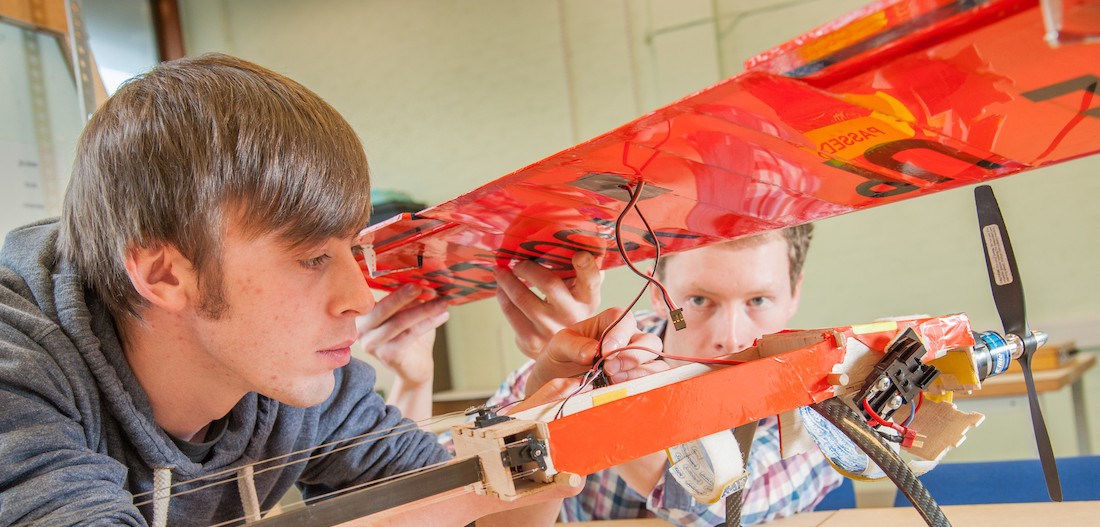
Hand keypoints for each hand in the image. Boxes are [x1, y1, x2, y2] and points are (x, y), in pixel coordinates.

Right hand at [356, 284, 448, 386]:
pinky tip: (443, 316)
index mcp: (362, 313)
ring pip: (399, 322)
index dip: (393, 285)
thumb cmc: (411, 335)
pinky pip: (409, 335)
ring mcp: (372, 344)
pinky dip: (428, 323)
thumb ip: (411, 296)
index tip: (412, 276)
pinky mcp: (387, 355)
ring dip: (424, 310)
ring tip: (442, 302)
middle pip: (383, 308)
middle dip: (404, 296)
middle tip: (421, 286)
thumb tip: (423, 278)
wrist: (416, 367)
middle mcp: (361, 329)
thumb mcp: (409, 310)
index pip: (374, 295)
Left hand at [495, 251, 602, 358]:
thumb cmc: (570, 309)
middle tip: (518, 261)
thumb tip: (576, 240)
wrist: (562, 349)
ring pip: (522, 298)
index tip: (578, 254)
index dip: (586, 266)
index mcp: (588, 298)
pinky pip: (510, 312)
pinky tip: (501, 289)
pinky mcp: (531, 341)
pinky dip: (502, 296)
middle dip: (527, 267)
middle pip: (549, 283)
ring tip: (501, 271)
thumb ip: (581, 269)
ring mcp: (551, 331)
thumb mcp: (582, 292)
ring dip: (506, 280)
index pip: (591, 279)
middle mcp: (573, 315)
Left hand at [523, 308, 665, 397]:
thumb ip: (574, 345)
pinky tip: (622, 390)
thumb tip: (594, 351)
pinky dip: (643, 385)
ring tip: (614, 381)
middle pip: (649, 341)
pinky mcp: (637, 380)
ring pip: (656, 362)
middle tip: (610, 369)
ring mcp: (636, 361)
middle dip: (633, 356)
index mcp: (609, 322)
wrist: (555, 380)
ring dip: (639, 373)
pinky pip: (654, 381)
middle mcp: (629, 339)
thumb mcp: (558, 346)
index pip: (625, 318)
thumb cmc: (560, 356)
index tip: (605, 352)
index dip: (620, 334)